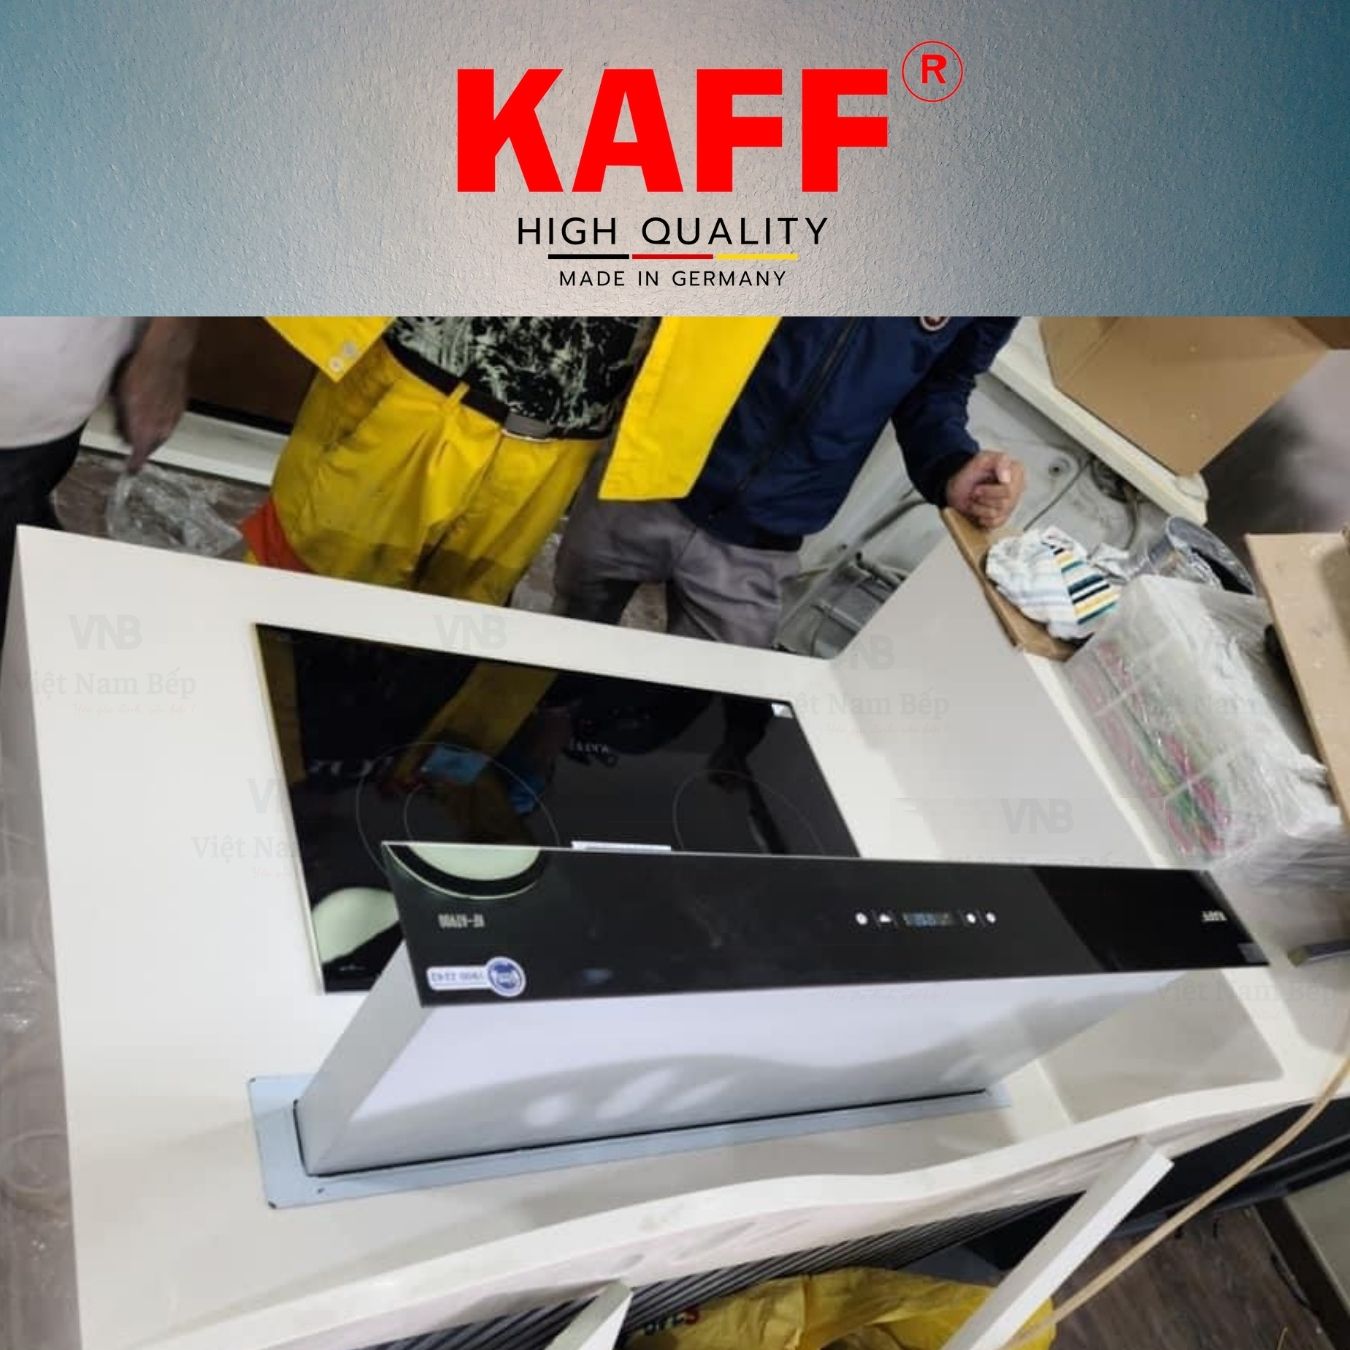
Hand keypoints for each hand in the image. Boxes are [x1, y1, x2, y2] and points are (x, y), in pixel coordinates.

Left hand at [116, 318, 197, 471]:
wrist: (165, 358)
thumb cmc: (140, 375)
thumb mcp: (122, 400)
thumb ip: (124, 421)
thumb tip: (124, 432)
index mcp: (146, 431)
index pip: (140, 458)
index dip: (134, 466)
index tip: (130, 471)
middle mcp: (163, 430)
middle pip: (150, 446)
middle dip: (140, 444)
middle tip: (127, 436)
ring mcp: (174, 419)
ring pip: (161, 434)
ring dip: (150, 431)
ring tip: (139, 419)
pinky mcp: (181, 409)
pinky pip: (169, 422)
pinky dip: (160, 420)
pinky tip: (152, 407)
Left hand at [945, 450, 1024, 529]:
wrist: (958, 485)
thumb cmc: (970, 472)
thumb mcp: (982, 458)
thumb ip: (999, 461)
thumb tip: (1006, 478)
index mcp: (1016, 473)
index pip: (1009, 490)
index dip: (991, 491)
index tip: (978, 487)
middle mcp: (1017, 489)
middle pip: (1004, 503)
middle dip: (984, 499)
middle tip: (974, 492)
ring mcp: (1011, 504)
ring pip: (998, 514)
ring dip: (980, 508)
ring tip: (975, 500)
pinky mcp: (1002, 517)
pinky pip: (995, 524)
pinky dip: (982, 518)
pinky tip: (978, 510)